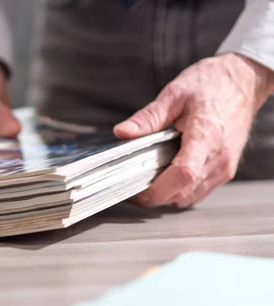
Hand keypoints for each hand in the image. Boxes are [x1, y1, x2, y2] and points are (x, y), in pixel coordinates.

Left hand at [114, 53, 273, 207]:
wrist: (243, 81)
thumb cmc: (212, 84)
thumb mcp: (174, 94)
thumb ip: (148, 117)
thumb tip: (122, 132)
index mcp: (206, 135)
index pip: (183, 174)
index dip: (157, 189)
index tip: (135, 190)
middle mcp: (219, 157)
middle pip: (183, 192)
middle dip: (155, 195)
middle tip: (133, 185)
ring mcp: (225, 166)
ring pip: (190, 197)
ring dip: (167, 195)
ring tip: (148, 179)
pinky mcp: (226, 170)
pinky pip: (199, 192)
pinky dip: (180, 191)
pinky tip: (167, 175)